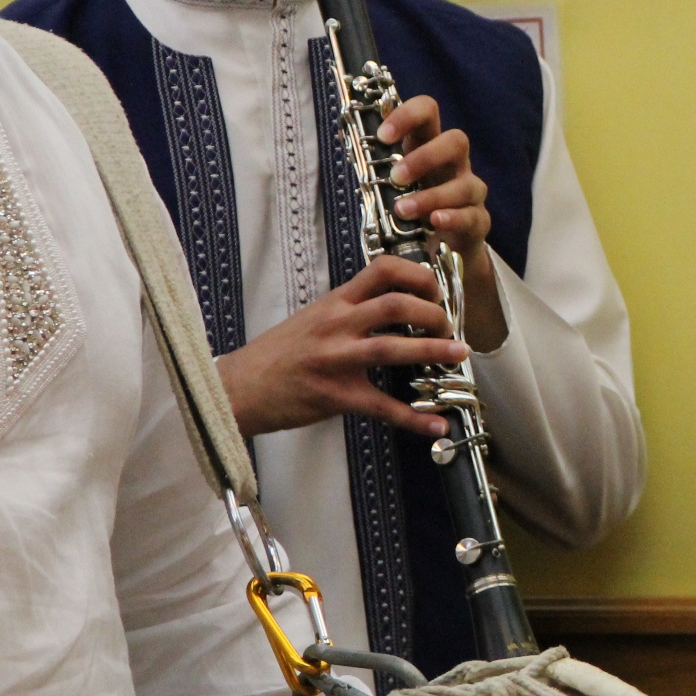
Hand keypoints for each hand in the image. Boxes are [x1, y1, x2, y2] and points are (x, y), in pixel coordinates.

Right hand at [217, 255, 468, 438]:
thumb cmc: (276, 355)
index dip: (418, 275)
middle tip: (449, 326)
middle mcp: (337, 325)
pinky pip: (382, 407)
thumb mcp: (313, 317)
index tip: (436, 289)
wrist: (237, 388)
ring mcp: (335, 360)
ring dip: (433, 351)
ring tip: (457, 355)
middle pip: (396, 305)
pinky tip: (436, 425)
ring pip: (392, 349)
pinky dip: (414, 418)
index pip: (382, 270)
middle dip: (433, 314)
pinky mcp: (335, 396)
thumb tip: (395, 306)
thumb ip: (350, 310)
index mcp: (335, 302)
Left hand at [379, 94, 506, 351]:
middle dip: (426, 157)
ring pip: (466, 184)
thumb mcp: (389, 183)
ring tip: (403, 210)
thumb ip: (374, 162)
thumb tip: (342, 136)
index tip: (384, 136)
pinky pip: (472, 217)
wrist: (439, 253)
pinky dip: (452, 218)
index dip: (408, 116)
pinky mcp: (478, 222)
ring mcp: (469, 193)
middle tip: (397, 177)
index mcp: (429, 146)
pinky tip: (434, 223)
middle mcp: (454, 166)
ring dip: (432, 196)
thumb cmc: (409, 209)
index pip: (428, 112)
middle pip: (456, 141)